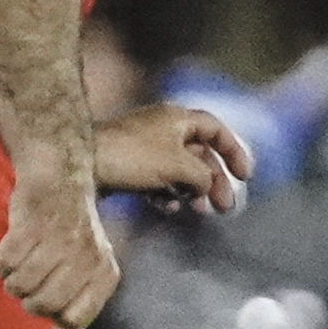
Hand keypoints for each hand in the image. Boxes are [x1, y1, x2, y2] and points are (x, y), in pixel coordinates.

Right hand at [0, 166, 119, 328]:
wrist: (59, 178)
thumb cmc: (71, 231)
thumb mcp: (86, 269)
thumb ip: (78, 307)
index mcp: (104, 271)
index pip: (75, 317)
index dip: (55, 313)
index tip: (50, 296)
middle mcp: (86, 256)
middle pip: (43, 304)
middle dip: (29, 300)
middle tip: (30, 283)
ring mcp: (59, 240)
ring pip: (20, 286)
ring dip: (12, 281)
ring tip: (20, 267)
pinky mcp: (30, 225)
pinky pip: (4, 263)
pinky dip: (1, 263)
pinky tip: (10, 252)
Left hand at [93, 101, 252, 212]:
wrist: (82, 164)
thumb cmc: (132, 156)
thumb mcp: (178, 164)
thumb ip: (202, 175)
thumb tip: (206, 186)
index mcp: (177, 118)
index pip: (216, 129)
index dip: (234, 151)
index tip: (245, 176)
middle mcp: (163, 129)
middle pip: (200, 154)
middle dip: (214, 180)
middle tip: (225, 207)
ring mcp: (145, 148)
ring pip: (179, 170)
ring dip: (192, 190)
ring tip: (198, 210)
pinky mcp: (130, 167)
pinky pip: (158, 181)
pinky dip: (166, 194)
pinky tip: (166, 207)